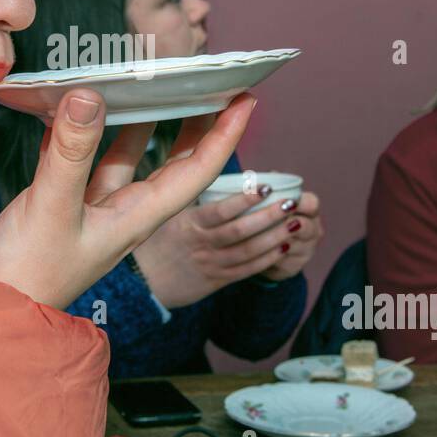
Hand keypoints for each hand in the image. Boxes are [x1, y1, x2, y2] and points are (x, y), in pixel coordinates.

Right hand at [0, 89, 256, 308]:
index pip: (195, 171)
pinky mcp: (61, 207)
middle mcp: (122, 212)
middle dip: (192, 124)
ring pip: (124, 155)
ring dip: (137, 120)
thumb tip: (92, 96)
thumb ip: (72, 151)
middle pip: (170, 162)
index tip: (245, 98)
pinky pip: (80, 159)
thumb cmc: (30, 274)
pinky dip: (81, 132)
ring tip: (148, 81)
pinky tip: (71, 106)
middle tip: (207, 84)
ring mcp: (91, 210)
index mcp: (137, 217)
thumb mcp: (52, 207)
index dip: (223, 134)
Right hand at [133, 188, 319, 307]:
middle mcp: (202, 244)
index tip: (266, 187)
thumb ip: (184, 188)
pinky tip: (283, 247)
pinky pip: (246, 270)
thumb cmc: (153, 239)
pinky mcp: (217, 280)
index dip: (245, 200)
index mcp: (188, 224)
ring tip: (295, 223)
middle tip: (291, 204)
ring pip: (248, 251)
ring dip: (274, 237)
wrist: (141, 283)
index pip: (221, 211)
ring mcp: (211, 264)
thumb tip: (203, 153)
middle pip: (241, 231)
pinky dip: (267, 259)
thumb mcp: (164, 211)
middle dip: (269, 217)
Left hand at [257, 191, 323, 280]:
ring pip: (292, 246)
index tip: (282, 201)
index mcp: (310, 211)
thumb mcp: (271, 199)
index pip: (311, 203)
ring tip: (256, 235)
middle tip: (268, 221)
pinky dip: (267, 256)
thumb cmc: (269, 216)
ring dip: (274, 240)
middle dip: (286, 224)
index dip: (299, 202)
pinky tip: (253, 252)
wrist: (266, 247)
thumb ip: (271, 186)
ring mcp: (305, 251)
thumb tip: (264, 175)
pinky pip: (281, 263)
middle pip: (306, 227)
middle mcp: (313, 231)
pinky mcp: (293, 268)